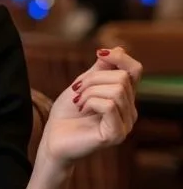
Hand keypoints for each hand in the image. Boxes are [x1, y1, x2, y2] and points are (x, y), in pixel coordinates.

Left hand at [38, 46, 141, 169]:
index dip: (120, 57)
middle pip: (122, 77)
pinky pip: (109, 105)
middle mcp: (130, 111)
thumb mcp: (82, 85)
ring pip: (116, 90)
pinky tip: (82, 110)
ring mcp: (125, 124)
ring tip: (79, 102)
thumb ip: (100, 70)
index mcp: (124, 98)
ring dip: (90, 91)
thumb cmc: (66, 114)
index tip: (99, 54)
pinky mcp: (116, 134)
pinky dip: (91, 102)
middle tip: (77, 91)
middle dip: (93, 79)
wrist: (53, 139)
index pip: (135, 70)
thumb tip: (118, 49)